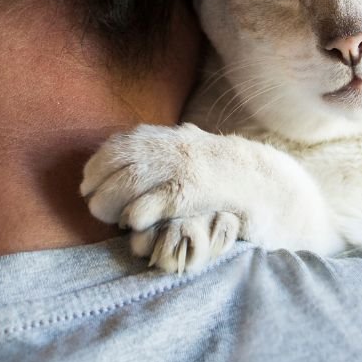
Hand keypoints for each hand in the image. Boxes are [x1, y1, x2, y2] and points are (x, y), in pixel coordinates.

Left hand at [81, 123, 342, 272]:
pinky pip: (159, 200)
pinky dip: (139, 211)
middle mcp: (178, 147)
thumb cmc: (229, 180)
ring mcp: (189, 168)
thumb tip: (127, 161)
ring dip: (111, 198)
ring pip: (133, 177)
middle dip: (99, 181)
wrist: (274, 187)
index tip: (87, 182)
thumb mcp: (195, 158)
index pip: (122, 142)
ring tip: (107, 217)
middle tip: (92, 204)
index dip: (98, 163)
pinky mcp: (199, 193)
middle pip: (122, 158)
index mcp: (175, 138)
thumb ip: (166, 156)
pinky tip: (133, 223)